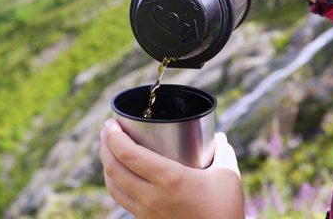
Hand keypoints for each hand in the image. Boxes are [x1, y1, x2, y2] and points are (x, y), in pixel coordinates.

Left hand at [99, 119, 244, 218]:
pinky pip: (122, 200)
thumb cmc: (226, 209)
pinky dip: (114, 183)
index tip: (112, 122)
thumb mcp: (228, 174)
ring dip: (106, 165)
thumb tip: (220, 135)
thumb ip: (223, 150)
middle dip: (105, 145)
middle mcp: (152, 196)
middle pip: (113, 168)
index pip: (127, 154)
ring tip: (109, 149)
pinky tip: (119, 175)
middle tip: (108, 129)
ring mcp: (147, 212)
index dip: (113, 136)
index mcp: (169, 179)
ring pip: (112, 186)